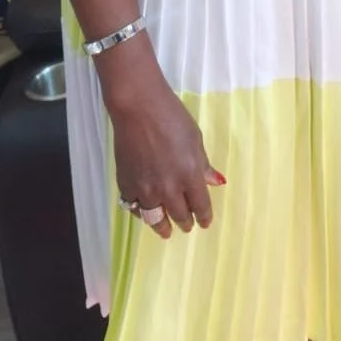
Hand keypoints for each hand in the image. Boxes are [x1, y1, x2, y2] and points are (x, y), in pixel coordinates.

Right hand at [104, 67, 223, 238]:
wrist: (138, 109)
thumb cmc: (172, 118)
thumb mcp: (195, 139)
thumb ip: (203, 165)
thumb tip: (214, 182)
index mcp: (190, 175)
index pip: (200, 205)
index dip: (204, 216)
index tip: (205, 222)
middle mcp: (168, 188)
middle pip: (179, 215)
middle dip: (185, 222)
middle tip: (187, 225)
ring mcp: (145, 189)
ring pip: (155, 218)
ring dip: (162, 226)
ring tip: (165, 230)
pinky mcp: (126, 185)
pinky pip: (135, 207)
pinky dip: (141, 212)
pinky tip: (144, 212)